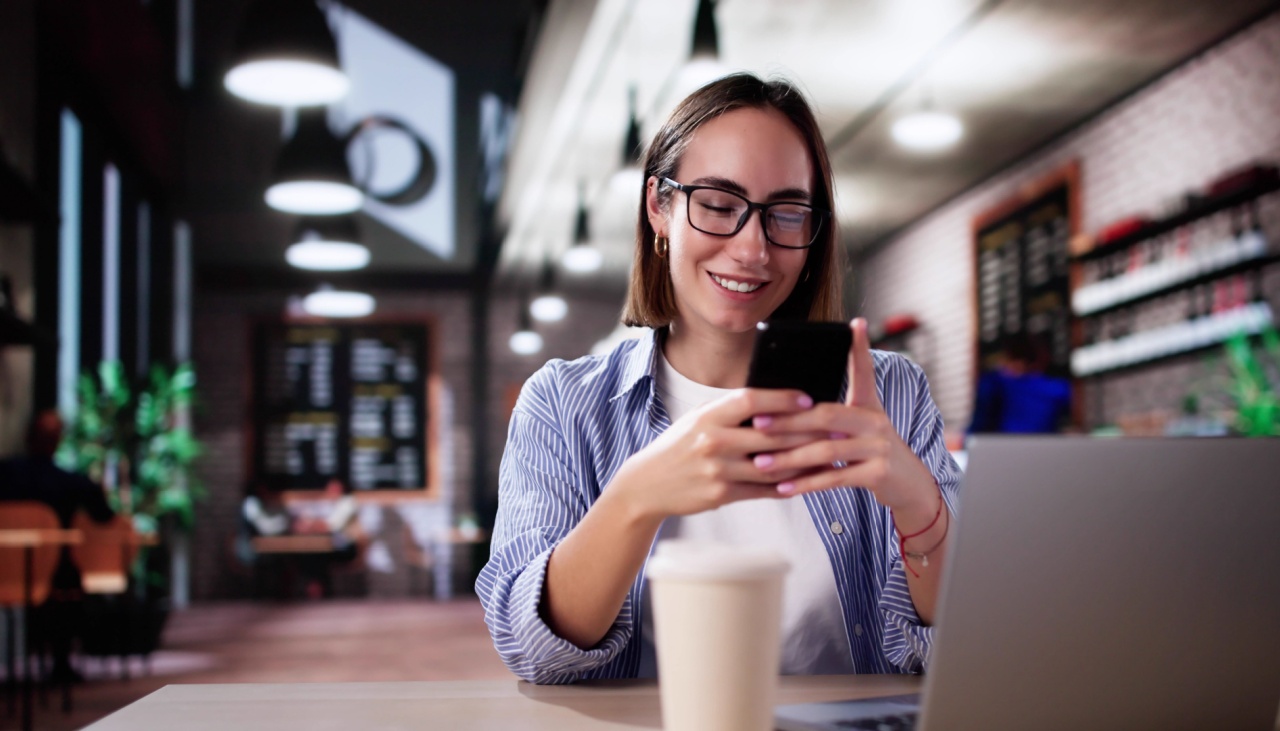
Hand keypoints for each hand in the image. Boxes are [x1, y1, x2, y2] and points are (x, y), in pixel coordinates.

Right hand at [609, 388, 828, 523]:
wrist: (647, 484)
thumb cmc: (679, 446)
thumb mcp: (698, 419)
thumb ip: (730, 411)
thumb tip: (774, 402)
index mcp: (708, 416)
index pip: (751, 400)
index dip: (782, 398)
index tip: (808, 399)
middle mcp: (713, 441)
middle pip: (769, 434)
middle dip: (806, 432)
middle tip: (833, 428)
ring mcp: (717, 470)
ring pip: (772, 465)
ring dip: (804, 462)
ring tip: (827, 456)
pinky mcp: (721, 494)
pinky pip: (762, 490)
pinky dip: (786, 486)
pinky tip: (804, 481)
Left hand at [748, 318, 938, 517]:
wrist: (910, 486)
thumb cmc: (873, 454)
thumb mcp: (861, 428)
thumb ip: (834, 417)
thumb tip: (794, 406)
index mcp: (869, 406)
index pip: (864, 371)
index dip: (860, 348)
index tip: (855, 324)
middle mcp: (876, 422)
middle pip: (826, 415)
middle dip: (788, 420)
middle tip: (757, 424)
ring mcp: (879, 448)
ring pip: (827, 449)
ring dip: (789, 459)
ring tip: (761, 463)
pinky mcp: (879, 473)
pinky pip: (835, 477)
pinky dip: (806, 484)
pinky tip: (783, 487)